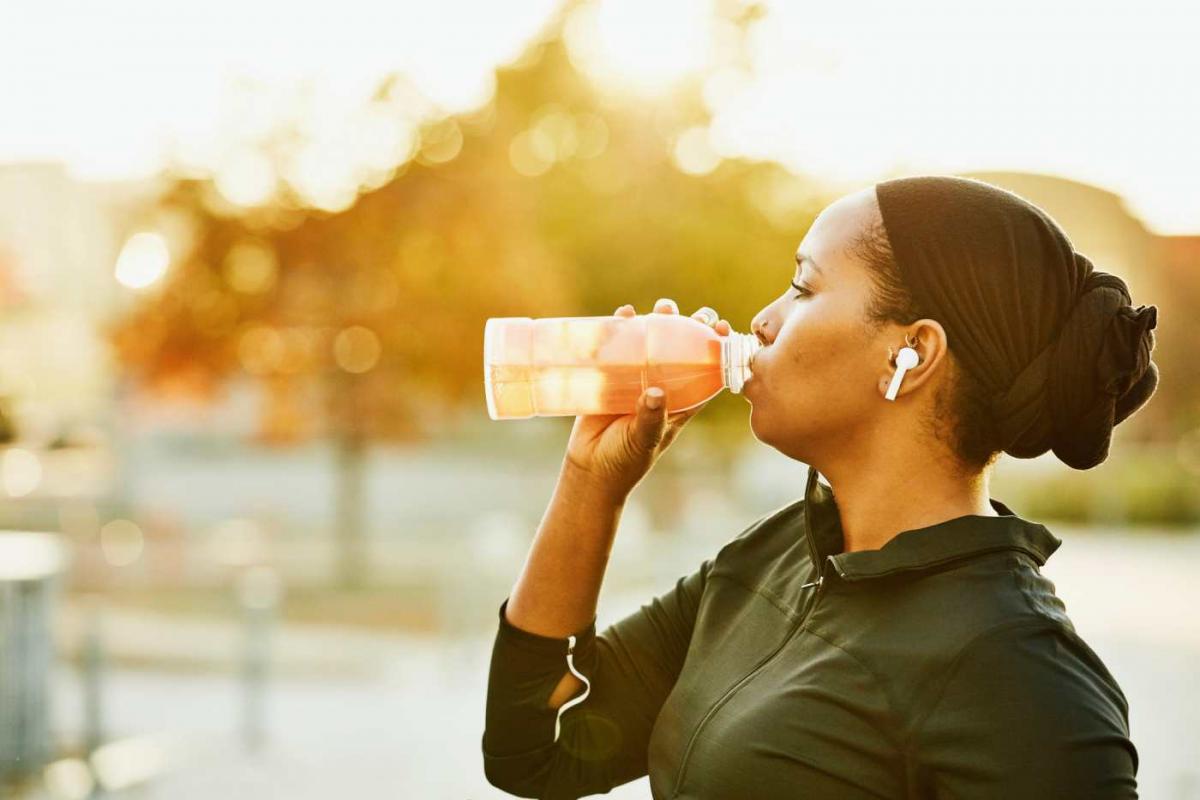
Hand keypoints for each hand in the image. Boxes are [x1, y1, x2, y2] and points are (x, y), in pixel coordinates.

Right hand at [562, 299, 731, 499]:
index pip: (707, 372)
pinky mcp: (610, 375)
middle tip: (693, 314)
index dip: (717, 350)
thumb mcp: (644, 441)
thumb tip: (656, 393)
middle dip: (689, 328)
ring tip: (663, 307)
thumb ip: (651, 419)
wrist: (589, 468)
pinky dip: (621, 328)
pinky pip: (618, 346)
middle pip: (681, 349)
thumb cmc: (625, 460)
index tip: (722, 329)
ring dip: (659, 321)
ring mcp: (636, 378)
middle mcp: (662, 385)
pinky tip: (624, 314)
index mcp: (681, 402)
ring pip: (652, 343)